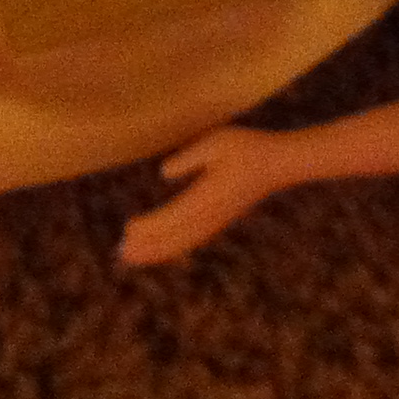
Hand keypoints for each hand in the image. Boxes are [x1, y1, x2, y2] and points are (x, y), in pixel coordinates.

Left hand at [116, 125, 292, 265]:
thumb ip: (190, 157)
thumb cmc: (248, 147)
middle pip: (176, 237)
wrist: (279, 164)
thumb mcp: (217, 141)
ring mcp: (217, 220)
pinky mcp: (221, 219)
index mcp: (209, 194)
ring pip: (183, 242)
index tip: (127, 230)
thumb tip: (163, 172)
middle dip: (147, 246)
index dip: (150, 226)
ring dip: (156, 251)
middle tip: (119, 253)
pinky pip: (193, 239)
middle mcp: (212, 213)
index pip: (174, 216)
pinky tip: (159, 250)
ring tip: (131, 257)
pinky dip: (172, 247)